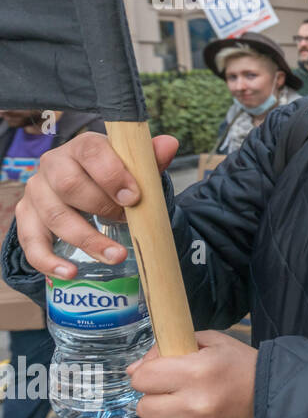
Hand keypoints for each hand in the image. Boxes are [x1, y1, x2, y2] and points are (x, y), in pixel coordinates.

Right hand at [13, 132, 179, 277]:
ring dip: (87, 239)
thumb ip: (150, 160)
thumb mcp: (134, 168)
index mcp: (82, 147)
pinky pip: (31, 241)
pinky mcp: (27, 218)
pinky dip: (49, 260)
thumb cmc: (114, 177)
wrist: (89, 189)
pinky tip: (70, 273)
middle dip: (102, 207)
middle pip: (69, 185)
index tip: (133, 197)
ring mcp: (37, 192)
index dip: (112, 174)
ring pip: (54, 215)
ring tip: (116, 256)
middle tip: (127, 221)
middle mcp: (53, 165)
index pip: (90, 152)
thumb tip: (170, 144)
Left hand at [128, 331, 256, 417]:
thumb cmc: (244, 370)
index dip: (150, 375)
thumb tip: (133, 370)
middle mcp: (197, 405)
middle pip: (144, 408)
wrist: (282, 401)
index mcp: (197, 371)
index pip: (142, 378)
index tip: (162, 376)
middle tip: (177, 396)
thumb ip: (171, 348)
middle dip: (156, 400)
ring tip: (184, 417)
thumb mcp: (214, 344)